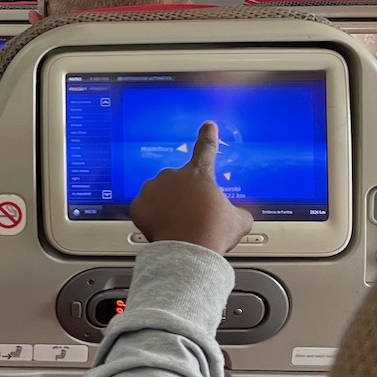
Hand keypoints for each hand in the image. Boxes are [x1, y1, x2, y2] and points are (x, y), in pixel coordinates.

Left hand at [130, 122, 252, 255]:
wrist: (187, 251)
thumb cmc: (212, 233)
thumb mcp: (238, 221)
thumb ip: (237, 210)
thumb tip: (237, 215)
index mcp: (199, 174)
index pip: (206, 149)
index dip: (208, 137)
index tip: (208, 126)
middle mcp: (173, 176)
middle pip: (179, 182)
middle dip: (184, 196)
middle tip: (192, 216)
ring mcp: (153, 188)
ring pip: (160, 194)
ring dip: (168, 205)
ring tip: (179, 225)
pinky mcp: (138, 204)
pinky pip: (145, 208)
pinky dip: (153, 217)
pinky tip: (163, 228)